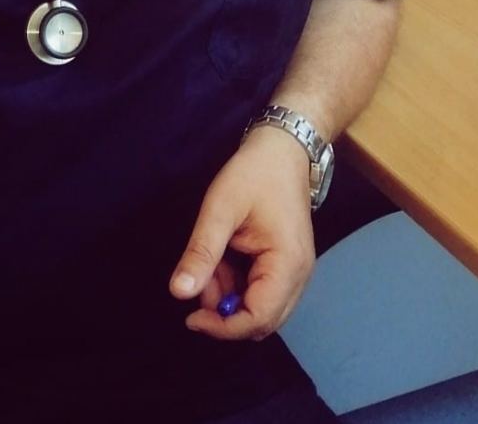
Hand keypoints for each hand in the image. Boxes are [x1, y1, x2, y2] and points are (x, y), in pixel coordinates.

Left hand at [168, 125, 315, 339]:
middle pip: (261, 320)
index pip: (258, 318)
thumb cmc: (252, 174)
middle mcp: (298, 277)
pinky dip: (236, 284)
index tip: (191, 316)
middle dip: (224, 311)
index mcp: (288, 265)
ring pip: (259, 306)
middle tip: (198, 280)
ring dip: (228, 296)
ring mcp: (294, 272)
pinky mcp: (286, 265)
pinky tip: (220, 260)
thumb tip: (179, 293)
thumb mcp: (220, 210)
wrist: (282, 150)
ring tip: (208, 263)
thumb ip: (201, 253)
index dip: (224, 327)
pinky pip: (261, 290)